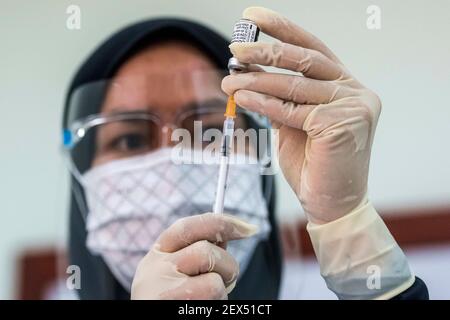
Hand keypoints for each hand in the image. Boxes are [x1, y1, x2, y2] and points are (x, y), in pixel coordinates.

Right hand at [131, 213, 257, 298]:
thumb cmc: (176, 299)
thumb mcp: (179, 273)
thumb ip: (198, 253)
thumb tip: (230, 232)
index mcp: (158, 254)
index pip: (189, 227)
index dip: (223, 223)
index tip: (249, 228)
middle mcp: (154, 269)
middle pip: (206, 251)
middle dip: (228, 265)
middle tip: (229, 280)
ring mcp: (162, 291)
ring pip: (214, 280)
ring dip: (223, 291)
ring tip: (210, 300)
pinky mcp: (174, 306)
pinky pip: (212, 298)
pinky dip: (217, 305)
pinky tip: (203, 309)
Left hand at [222, 7, 381, 223]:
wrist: (330, 205)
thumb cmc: (312, 165)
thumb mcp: (293, 123)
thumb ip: (280, 97)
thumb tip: (249, 70)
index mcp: (346, 86)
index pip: (313, 49)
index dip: (283, 30)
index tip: (253, 17)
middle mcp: (356, 92)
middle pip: (305, 60)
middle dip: (266, 50)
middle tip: (236, 47)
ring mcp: (353, 106)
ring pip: (295, 86)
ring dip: (257, 80)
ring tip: (229, 78)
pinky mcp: (341, 124)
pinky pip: (292, 110)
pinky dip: (264, 103)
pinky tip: (242, 96)